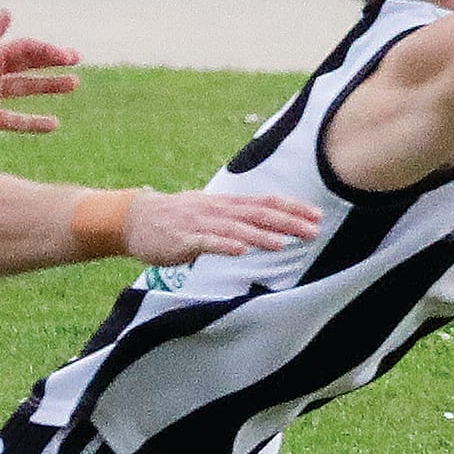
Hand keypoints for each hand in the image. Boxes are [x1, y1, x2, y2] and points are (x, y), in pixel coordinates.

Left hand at [0, 8, 79, 149]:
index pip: (24, 50)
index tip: (67, 57)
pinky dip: (33, 122)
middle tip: (76, 60)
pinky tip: (54, 123)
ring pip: (25, 89)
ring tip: (74, 84)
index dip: (46, 51)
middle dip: (52, 62)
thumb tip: (8, 10)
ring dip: (48, 87)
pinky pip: (15, 120)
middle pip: (27, 65)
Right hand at [124, 187, 319, 263]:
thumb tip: (268, 221)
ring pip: (236, 229)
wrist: (137, 218)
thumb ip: (238, 216)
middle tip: (313, 230)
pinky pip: (207, 242)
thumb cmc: (179, 218)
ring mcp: (201, 223)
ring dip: (260, 236)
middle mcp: (218, 210)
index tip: (316, 215)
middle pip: (258, 214)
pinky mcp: (184, 239)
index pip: (266, 203)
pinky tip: (240, 251)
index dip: (292, 208)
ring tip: (283, 244)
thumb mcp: (212, 211)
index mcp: (227, 204)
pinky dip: (224, 245)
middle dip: (287, 222)